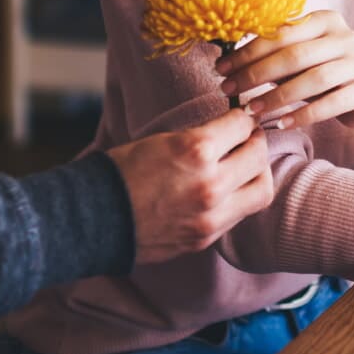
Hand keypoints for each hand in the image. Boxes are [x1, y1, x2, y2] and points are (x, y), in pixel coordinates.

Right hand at [107, 107, 274, 263]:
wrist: (92, 218)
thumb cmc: (122, 171)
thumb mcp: (163, 140)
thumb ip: (201, 138)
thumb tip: (231, 130)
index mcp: (196, 150)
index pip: (243, 125)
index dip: (242, 116)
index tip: (240, 116)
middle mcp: (210, 184)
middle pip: (260, 155)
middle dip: (256, 141)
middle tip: (248, 137)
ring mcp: (211, 216)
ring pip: (261, 190)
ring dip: (257, 173)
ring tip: (244, 166)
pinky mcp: (206, 237)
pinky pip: (239, 214)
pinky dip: (239, 199)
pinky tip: (227, 189)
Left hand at [217, 11, 353, 136]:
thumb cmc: (323, 71)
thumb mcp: (302, 58)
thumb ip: (275, 54)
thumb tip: (228, 62)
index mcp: (326, 20)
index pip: (282, 33)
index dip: (249, 51)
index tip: (222, 67)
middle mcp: (346, 37)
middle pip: (295, 54)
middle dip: (256, 73)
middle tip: (229, 89)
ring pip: (313, 79)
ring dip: (276, 96)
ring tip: (251, 109)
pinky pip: (330, 104)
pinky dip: (303, 115)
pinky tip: (282, 123)